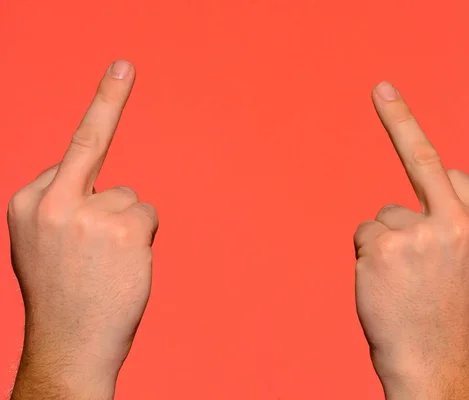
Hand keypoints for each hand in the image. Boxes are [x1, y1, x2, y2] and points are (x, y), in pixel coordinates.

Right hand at [8, 60, 157, 398]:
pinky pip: (147, 214)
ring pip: (129, 198)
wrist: (69, 346)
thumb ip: (65, 205)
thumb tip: (108, 187)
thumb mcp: (42, 242)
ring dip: (125, 228)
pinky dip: (142, 238)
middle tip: (120, 89)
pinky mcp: (122, 228)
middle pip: (98, 155)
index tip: (123, 70)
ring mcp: (88, 213)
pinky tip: (121, 267)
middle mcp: (52, 200)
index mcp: (28, 201)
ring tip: (104, 265)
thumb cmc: (64, 294)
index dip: (104, 107)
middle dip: (109, 124)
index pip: (74, 150)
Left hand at [354, 82, 468, 398]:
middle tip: (382, 89)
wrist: (432, 360)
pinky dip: (367, 258)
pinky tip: (383, 285)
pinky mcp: (384, 246)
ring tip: (402, 283)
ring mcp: (420, 233)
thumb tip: (423, 190)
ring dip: (386, 245)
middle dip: (401, 120)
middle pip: (422, 161)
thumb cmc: (446, 311)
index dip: (436, 173)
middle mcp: (459, 223)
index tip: (414, 119)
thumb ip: (454, 221)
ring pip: (385, 216)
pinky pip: (364, 234)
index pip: (453, 177)